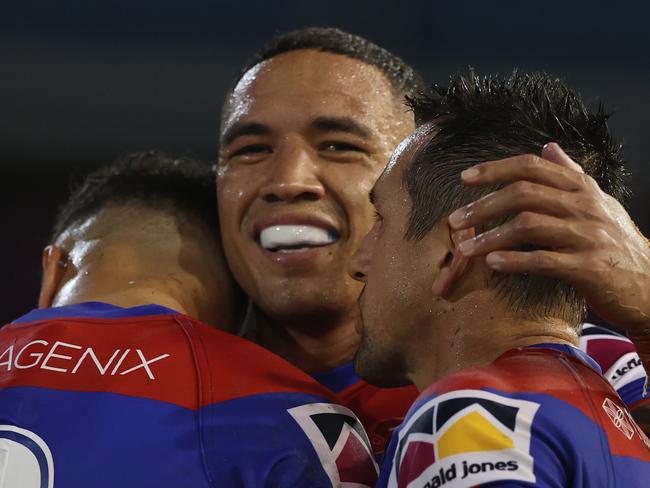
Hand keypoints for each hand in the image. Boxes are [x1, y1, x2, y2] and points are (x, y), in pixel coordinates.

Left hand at [447, 143, 649, 338]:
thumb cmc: (616, 244)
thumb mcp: (598, 202)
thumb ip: (570, 174)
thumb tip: (548, 146)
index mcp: (582, 188)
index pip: (532, 167)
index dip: (495, 169)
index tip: (465, 177)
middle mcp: (585, 206)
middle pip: (523, 193)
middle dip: (483, 205)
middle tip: (455, 220)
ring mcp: (588, 235)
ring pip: (528, 225)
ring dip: (491, 236)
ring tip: (465, 248)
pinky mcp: (589, 267)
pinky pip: (543, 260)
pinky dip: (514, 261)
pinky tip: (493, 264)